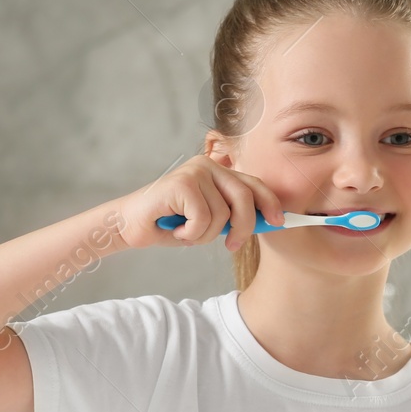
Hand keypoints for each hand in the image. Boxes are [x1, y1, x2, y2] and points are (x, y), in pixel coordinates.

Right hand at [114, 156, 284, 251]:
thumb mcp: (209, 220)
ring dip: (205, 235)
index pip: (254, 185)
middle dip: (243, 228)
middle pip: (244, 199)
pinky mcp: (182, 183)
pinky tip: (176, 229)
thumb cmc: (170, 224)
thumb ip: (232, 215)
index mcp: (218, 172)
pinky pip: (203, 219)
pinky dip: (191, 234)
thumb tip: (266, 221)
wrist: (131, 226)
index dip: (270, 203)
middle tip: (232, 245)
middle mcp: (208, 166)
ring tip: (187, 232)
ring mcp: (195, 171)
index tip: (280, 222)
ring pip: (222, 215)